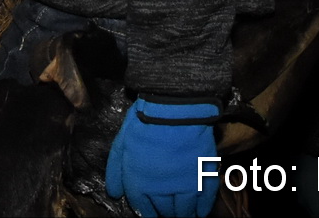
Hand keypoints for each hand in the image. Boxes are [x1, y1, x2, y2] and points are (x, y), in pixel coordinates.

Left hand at [105, 97, 218, 216]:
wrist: (173, 110)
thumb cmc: (144, 124)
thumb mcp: (121, 145)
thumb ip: (116, 171)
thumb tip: (114, 193)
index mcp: (140, 184)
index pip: (143, 208)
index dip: (147, 211)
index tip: (151, 211)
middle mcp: (162, 191)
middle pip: (164, 211)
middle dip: (164, 211)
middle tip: (166, 209)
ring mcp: (185, 186)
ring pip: (184, 211)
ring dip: (182, 213)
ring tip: (182, 212)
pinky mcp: (204, 178)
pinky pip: (205, 202)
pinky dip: (202, 209)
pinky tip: (200, 211)